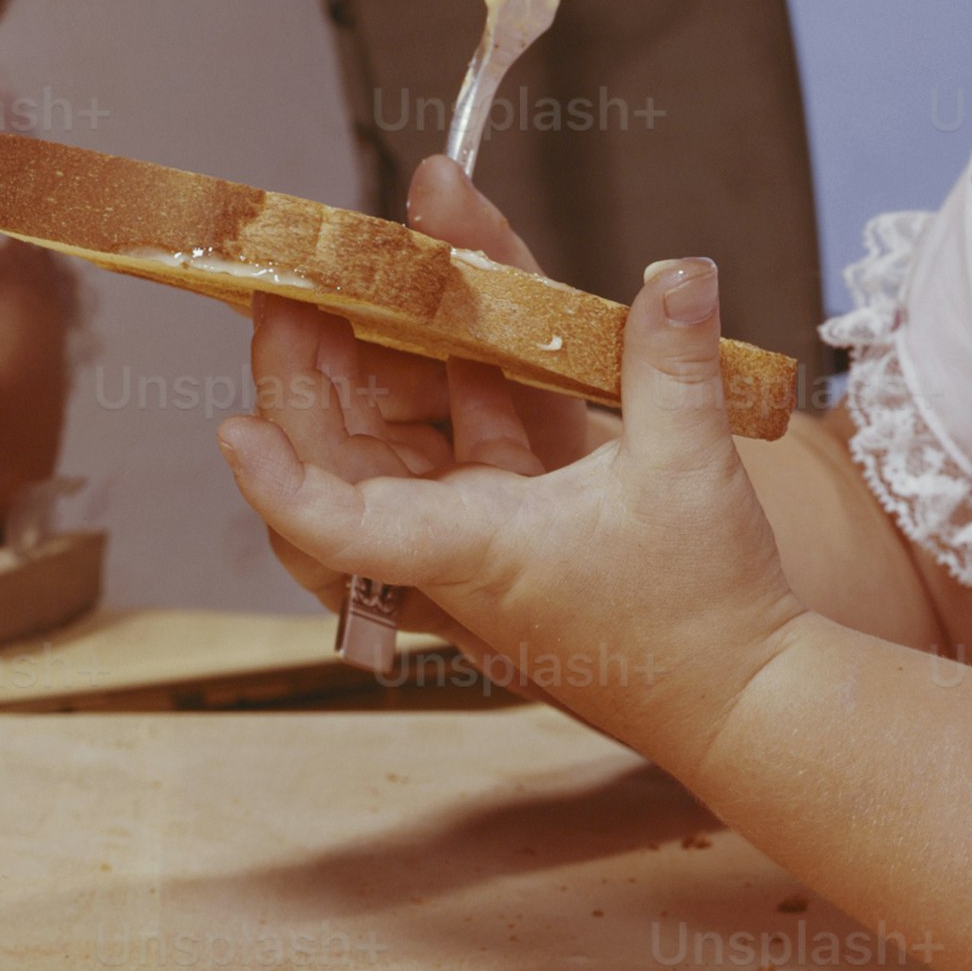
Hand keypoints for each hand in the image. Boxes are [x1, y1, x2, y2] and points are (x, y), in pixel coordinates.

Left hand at [221, 253, 807, 779]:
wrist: (738, 699)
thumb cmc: (704, 613)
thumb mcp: (691, 470)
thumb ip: (672, 362)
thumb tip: (679, 272)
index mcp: (475, 547)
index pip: (344, 524)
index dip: (279, 482)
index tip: (232, 431)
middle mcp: (457, 552)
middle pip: (346, 464)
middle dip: (307, 379)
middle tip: (291, 290)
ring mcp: (479, 543)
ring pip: (390, 455)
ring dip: (366, 376)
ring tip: (346, 291)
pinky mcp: (511, 533)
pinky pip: (450, 454)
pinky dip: (440, 392)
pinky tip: (450, 329)